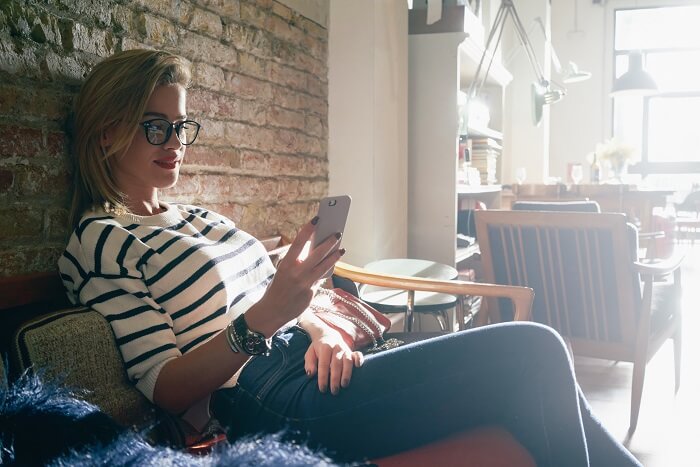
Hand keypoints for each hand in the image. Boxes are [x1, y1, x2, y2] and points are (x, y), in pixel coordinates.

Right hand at [246, 218, 344, 336]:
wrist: (272, 311)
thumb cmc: (278, 287)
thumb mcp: (284, 270)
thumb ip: (297, 261)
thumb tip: (315, 249)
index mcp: (286, 264)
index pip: (299, 242)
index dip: (308, 229)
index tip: (317, 219)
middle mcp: (296, 273)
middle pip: (317, 253)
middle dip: (329, 242)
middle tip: (337, 233)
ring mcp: (305, 283)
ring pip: (324, 266)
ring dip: (334, 256)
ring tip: (341, 249)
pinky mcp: (311, 292)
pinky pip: (321, 278)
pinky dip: (326, 271)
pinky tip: (332, 265)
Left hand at [304, 327, 363, 394]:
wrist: (328, 334)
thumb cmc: (318, 348)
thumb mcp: (310, 353)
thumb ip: (309, 363)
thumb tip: (311, 374)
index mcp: (325, 348)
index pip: (324, 364)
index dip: (323, 377)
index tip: (322, 389)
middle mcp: (336, 348)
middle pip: (336, 364)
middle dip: (335, 379)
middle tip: (334, 391)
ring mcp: (345, 349)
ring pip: (347, 361)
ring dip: (346, 374)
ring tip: (344, 385)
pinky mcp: (352, 351)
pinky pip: (358, 354)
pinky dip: (359, 360)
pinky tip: (358, 367)